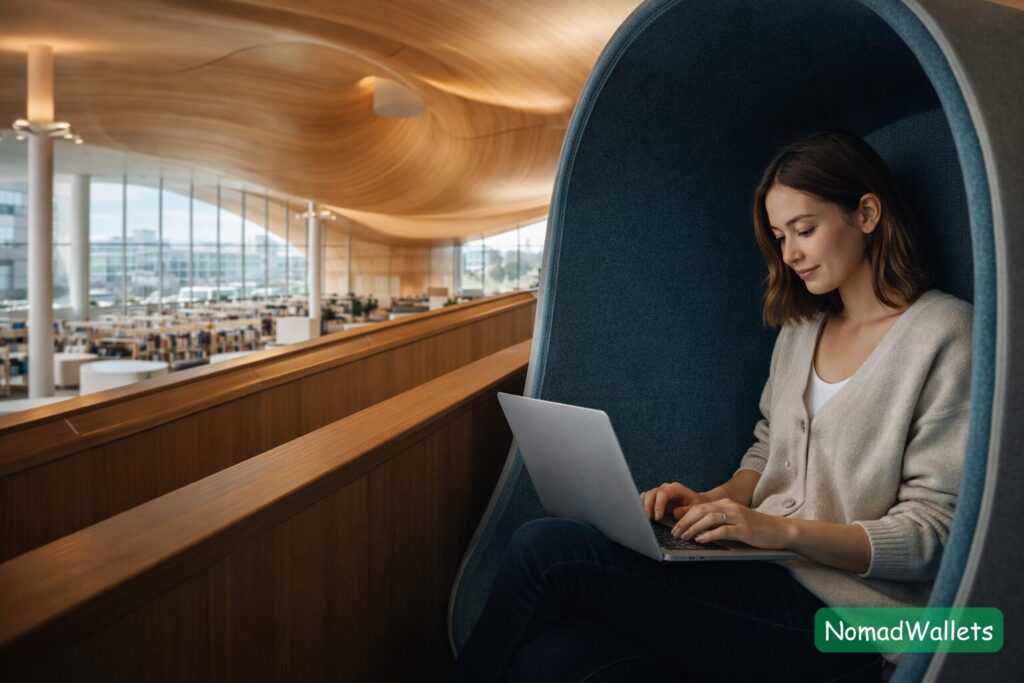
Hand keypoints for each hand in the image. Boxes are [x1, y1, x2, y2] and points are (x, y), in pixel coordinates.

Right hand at [639, 482, 712, 524]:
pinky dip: (642, 506)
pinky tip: (645, 515)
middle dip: (648, 506)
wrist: (697, 503)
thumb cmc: (698, 506)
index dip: (658, 505)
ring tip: (646, 518)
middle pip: (652, 493)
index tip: (658, 517)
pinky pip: (645, 498)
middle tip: (649, 519)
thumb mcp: (696, 509)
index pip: (663, 493)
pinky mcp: (655, 498)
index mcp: (676, 489)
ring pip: (646, 495)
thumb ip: (686, 511)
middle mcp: (666, 488)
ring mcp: (660, 492)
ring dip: (644, 506)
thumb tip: (674, 513)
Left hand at [671, 499, 792, 548]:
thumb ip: (717, 521)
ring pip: (709, 519)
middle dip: (685, 522)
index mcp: (725, 503)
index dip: (685, 517)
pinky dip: (709, 535)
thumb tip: (696, 529)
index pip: (699, 507)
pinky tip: (700, 540)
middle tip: (675, 533)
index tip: (675, 527)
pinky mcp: (744, 529)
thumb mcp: (734, 520)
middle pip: (701, 511)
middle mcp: (730, 507)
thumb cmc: (754, 528)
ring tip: (684, 537)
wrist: (779, 530)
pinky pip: (723, 530)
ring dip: (694, 528)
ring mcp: (737, 517)